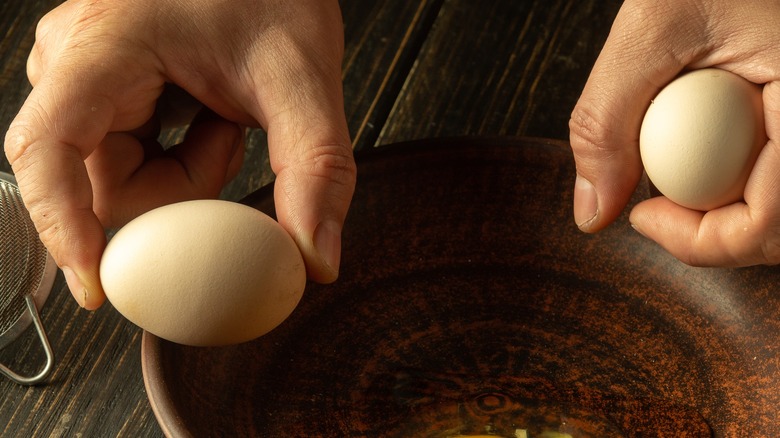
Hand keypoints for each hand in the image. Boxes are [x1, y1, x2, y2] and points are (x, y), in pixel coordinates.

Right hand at [4, 0, 355, 308]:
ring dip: (184, 173)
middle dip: (177, 190)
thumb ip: (316, 168)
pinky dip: (179, 160)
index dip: (61, 227)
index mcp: (103, 46)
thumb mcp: (301, 74)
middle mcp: (76, 62)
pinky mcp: (107, 92)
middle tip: (230, 140)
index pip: (47, 148)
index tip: (96, 286)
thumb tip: (316, 259)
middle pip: (99, 182)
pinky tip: (208, 116)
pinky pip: (130, 160)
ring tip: (223, 117)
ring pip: (118, 178)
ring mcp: (87, 77)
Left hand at [569, 0, 779, 266]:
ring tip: (680, 173)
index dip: (703, 242)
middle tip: (656, 208)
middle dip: (716, 235)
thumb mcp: (654, 24)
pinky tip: (708, 148)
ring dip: (730, 212)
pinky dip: (743, 180)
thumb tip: (592, 212)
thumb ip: (608, 117)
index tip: (642, 217)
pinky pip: (779, 176)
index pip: (774, 223)